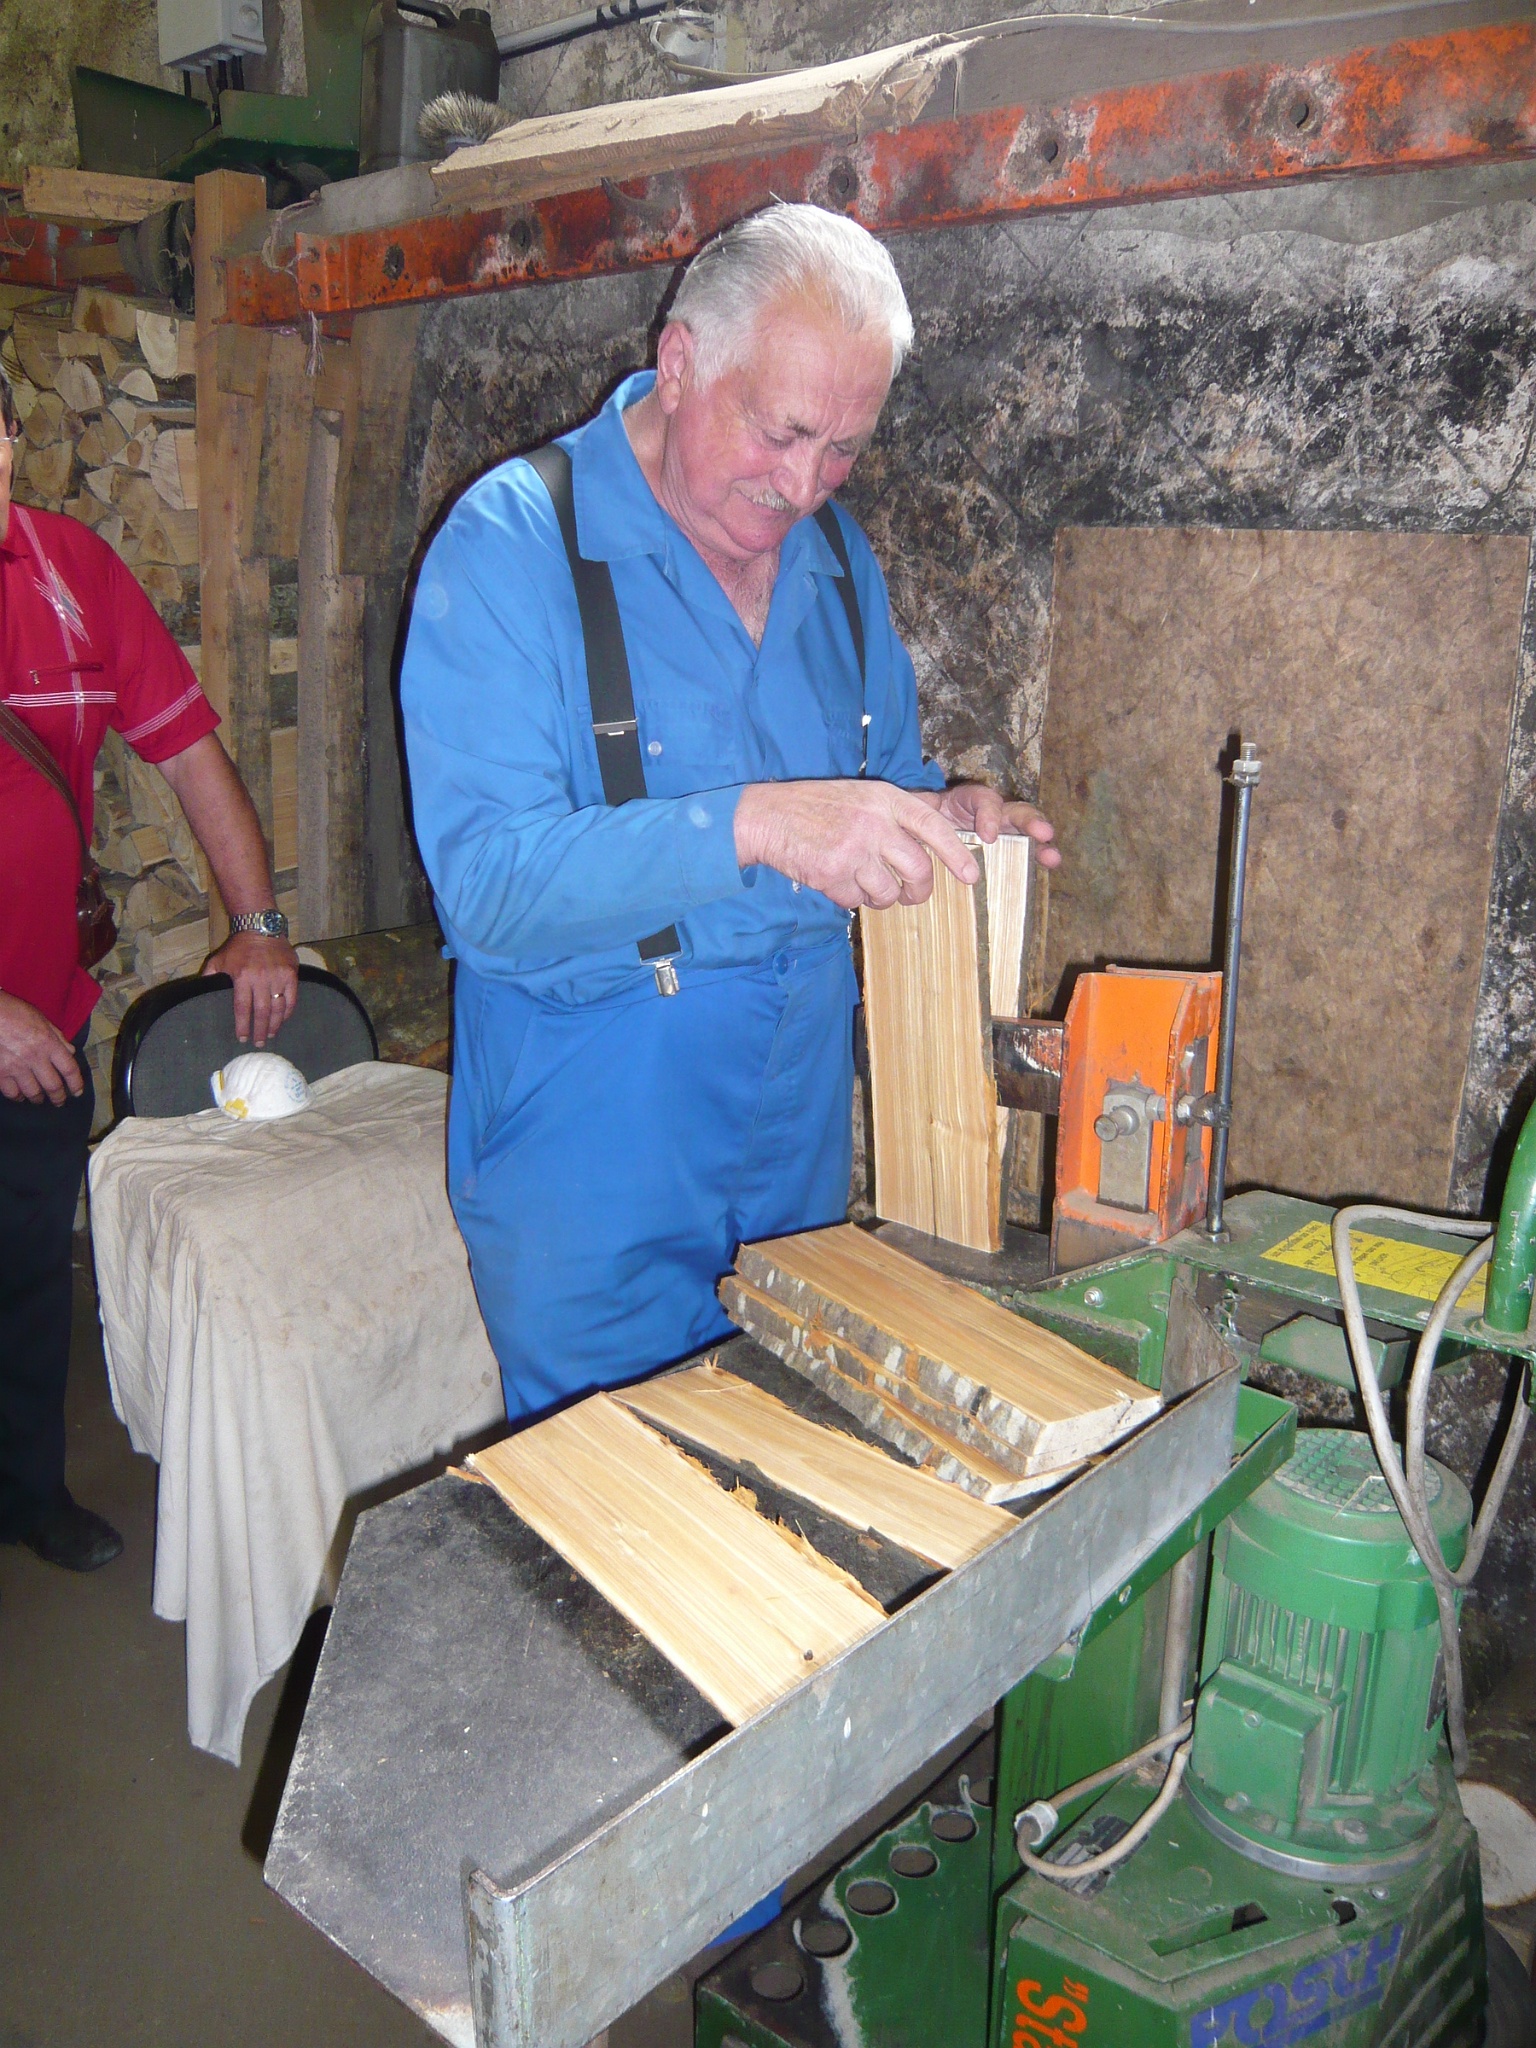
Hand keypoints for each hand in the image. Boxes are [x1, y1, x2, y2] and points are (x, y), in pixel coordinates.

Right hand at [0, 992, 84, 1105]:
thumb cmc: (13, 1011)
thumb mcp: (41, 1018)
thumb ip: (57, 1036)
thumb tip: (70, 1051)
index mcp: (48, 1043)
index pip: (69, 1069)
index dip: (76, 1084)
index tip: (78, 1092)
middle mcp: (35, 1058)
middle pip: (53, 1086)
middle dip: (58, 1097)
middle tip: (59, 1101)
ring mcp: (16, 1067)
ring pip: (33, 1092)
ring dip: (38, 1098)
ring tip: (39, 1099)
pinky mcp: (0, 1072)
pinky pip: (12, 1092)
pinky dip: (17, 1097)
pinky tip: (19, 1096)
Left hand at [203, 932, 299, 1046]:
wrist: (261, 927)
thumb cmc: (239, 946)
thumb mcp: (220, 959)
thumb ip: (210, 976)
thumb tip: (199, 992)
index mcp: (242, 977)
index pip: (243, 1008)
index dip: (243, 1025)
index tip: (242, 1038)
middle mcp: (261, 979)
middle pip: (261, 1012)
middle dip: (260, 1030)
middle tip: (259, 1043)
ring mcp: (278, 976)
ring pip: (278, 1008)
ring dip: (275, 1025)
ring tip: (271, 1035)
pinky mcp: (291, 974)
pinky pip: (291, 998)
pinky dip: (288, 1012)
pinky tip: (283, 1020)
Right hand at [735, 779, 980, 910]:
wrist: (770, 816)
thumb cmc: (820, 807)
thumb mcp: (864, 797)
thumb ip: (897, 817)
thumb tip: (933, 844)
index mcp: (886, 799)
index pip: (933, 826)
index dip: (956, 853)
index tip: (970, 876)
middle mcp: (874, 823)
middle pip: (918, 869)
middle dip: (920, 890)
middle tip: (913, 894)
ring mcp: (853, 850)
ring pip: (888, 892)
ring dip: (882, 897)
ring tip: (866, 883)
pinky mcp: (832, 874)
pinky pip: (857, 901)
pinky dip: (851, 898)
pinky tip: (838, 879)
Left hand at [916, 783, 1061, 868]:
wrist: (928, 832)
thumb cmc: (929, 818)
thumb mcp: (924, 808)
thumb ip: (925, 804)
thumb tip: (925, 804)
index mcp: (971, 800)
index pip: (984, 800)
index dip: (989, 815)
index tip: (988, 836)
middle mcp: (993, 813)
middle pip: (1016, 811)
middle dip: (1030, 822)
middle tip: (1042, 833)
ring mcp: (1004, 830)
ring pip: (1028, 831)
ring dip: (1041, 843)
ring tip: (1052, 856)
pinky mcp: (1007, 848)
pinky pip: (1025, 851)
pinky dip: (1038, 856)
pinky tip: (1049, 863)